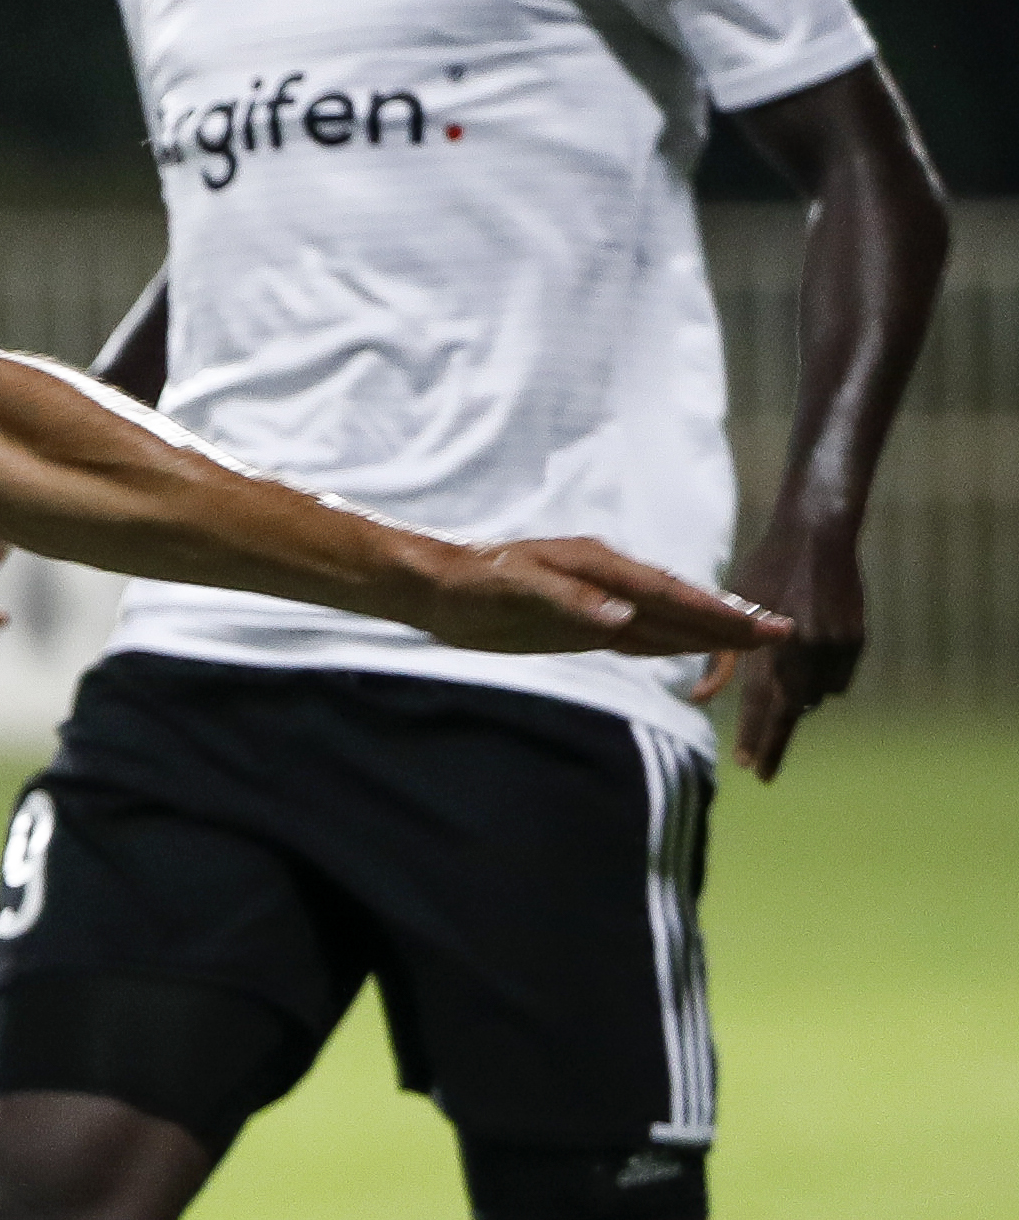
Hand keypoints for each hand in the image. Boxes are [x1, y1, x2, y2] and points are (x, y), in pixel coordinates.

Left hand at [403, 537, 788, 662]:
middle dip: (729, 622)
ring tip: (754, 642)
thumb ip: (571, 604)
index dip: (716, 612)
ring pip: (663, 621)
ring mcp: (596, 603)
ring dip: (707, 632)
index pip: (669, 594)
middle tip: (783, 634)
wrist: (435, 588)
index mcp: (599, 569)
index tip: (760, 625)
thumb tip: (624, 619)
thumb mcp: (515, 589)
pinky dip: (668, 643)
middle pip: (679, 605)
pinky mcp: (580, 625)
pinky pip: (636, 636)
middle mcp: (606, 583)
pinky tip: (687, 651)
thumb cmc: (471, 583)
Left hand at [690, 514, 865, 780]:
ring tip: (777, 711)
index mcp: (773, 641)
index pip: (764, 702)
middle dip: (776, 740)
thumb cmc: (764, 569)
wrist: (818, 534)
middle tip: (762, 773)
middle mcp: (809, 648)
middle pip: (793, 710)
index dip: (756, 736)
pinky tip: (805, 673)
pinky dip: (820, 682)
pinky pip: (837, 679)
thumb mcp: (729, 607)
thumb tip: (699, 698)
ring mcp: (838, 645)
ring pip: (817, 697)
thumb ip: (720, 657)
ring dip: (798, 704)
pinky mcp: (858, 639)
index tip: (748, 767)